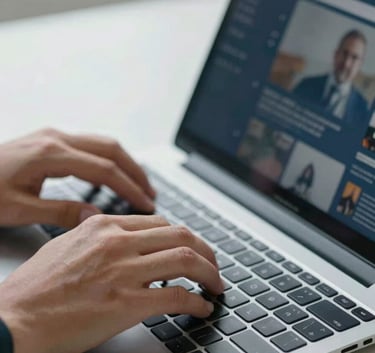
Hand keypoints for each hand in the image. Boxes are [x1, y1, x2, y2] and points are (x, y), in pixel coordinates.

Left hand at [0, 128, 155, 227]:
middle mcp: (56, 138)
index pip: (104, 169)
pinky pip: (90, 145)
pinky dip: (108, 159)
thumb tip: (94, 215)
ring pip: (102, 143)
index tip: (145, 203)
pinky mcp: (49, 140)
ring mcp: (53, 136)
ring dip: (125, 162)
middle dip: (135, 170)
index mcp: (50, 154)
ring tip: (138, 183)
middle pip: (111, 149)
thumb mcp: (17, 208)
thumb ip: (60, 212)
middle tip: (150, 191)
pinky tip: (112, 173)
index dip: (129, 187)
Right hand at [0, 215, 222, 352]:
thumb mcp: (68, 244)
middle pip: (181, 235)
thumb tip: (122, 236)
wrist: (14, 318)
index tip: (191, 248)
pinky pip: (176, 296)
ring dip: (209, 273)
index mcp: (105, 226)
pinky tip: (201, 306)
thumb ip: (98, 235)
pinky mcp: (126, 303)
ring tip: (216, 284)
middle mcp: (118, 242)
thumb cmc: (36, 286)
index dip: (184, 237)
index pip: (161, 224)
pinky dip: (196, 300)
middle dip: (206, 251)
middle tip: (214, 265)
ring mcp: (124, 271)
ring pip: (185, 260)